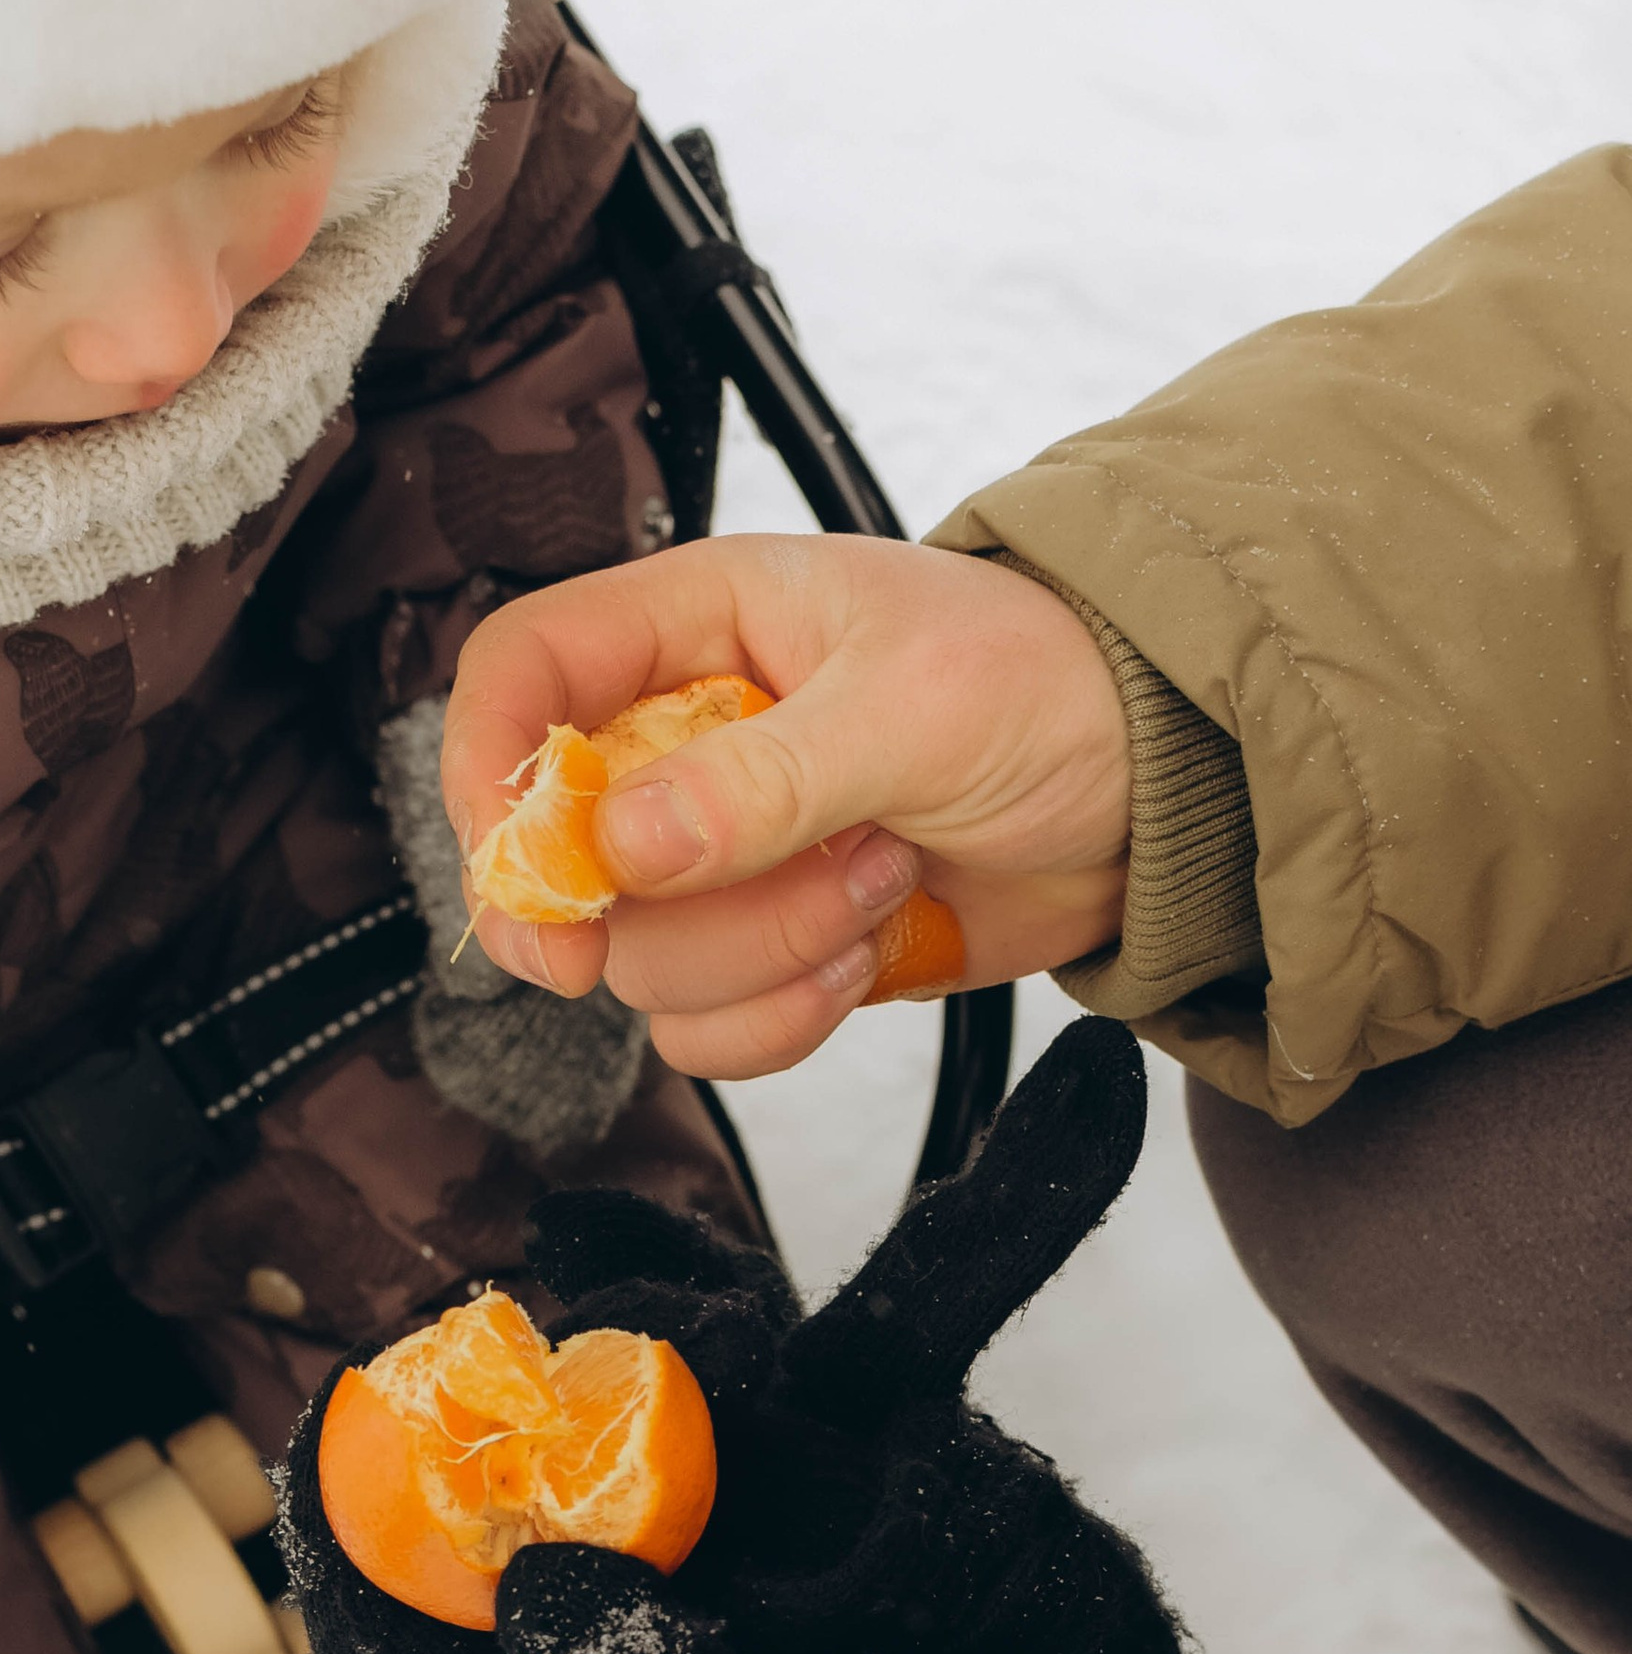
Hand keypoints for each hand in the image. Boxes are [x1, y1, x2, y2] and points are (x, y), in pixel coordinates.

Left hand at [278, 1021, 1204, 1653]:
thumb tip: (531, 1592)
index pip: (415, 1616)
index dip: (356, 1510)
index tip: (335, 1415)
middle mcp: (660, 1582)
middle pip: (551, 1439)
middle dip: (558, 1374)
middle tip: (576, 1329)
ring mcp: (781, 1492)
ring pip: (696, 1348)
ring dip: (684, 1298)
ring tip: (657, 1271)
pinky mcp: (901, 1438)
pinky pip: (916, 1302)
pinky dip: (999, 1210)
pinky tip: (1087, 1101)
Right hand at [442, 537, 1133, 1078]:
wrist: (1162, 788)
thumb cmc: (1050, 684)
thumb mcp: (909, 707)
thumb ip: (761, 779)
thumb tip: (620, 851)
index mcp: (693, 627)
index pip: (517, 677)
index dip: (491, 775)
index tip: (536, 881)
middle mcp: (682, 743)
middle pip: (563, 862)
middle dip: (676, 906)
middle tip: (785, 883)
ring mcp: (722, 856)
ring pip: (639, 960)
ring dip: (765, 952)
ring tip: (880, 882)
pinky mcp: (771, 946)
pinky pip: (706, 1026)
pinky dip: (787, 1018)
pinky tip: (877, 951)